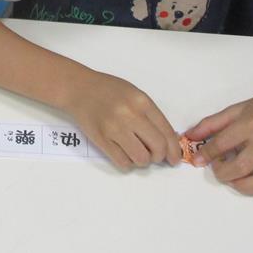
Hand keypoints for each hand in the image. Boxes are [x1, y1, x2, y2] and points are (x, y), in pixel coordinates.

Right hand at [64, 70, 181, 168]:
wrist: (78, 88)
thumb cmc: (108, 90)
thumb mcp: (134, 94)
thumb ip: (150, 114)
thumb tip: (166, 140)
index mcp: (142, 102)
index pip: (166, 132)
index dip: (173, 149)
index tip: (174, 158)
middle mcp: (130, 115)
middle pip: (157, 147)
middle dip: (160, 157)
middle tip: (155, 157)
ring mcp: (114, 128)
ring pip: (141, 158)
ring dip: (143, 161)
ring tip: (137, 153)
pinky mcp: (101, 139)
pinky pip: (122, 162)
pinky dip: (128, 163)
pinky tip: (125, 154)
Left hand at [185, 92, 252, 216]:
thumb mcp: (236, 110)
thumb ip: (211, 123)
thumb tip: (189, 137)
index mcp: (252, 123)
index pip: (224, 143)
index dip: (207, 154)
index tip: (198, 160)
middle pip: (243, 166)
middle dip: (223, 173)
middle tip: (218, 170)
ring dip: (247, 187)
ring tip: (236, 182)